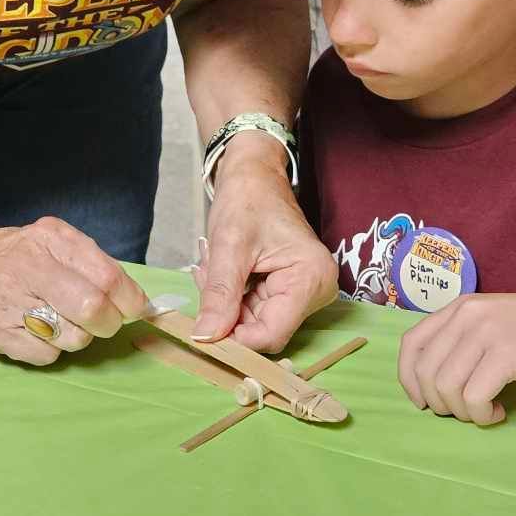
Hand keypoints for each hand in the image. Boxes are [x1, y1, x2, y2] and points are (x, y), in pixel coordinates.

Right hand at [0, 217, 147, 365]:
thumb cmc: (9, 256)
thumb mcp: (48, 242)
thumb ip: (88, 263)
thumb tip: (134, 299)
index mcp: (50, 239)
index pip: (109, 276)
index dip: (130, 300)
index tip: (134, 308)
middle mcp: (30, 266)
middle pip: (93, 309)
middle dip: (108, 323)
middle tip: (102, 322)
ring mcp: (10, 301)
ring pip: (73, 338)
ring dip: (76, 337)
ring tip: (57, 321)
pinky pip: (47, 355)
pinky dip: (50, 350)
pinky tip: (34, 331)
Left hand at [191, 141, 336, 351]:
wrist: (254, 175)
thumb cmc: (248, 197)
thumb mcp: (229, 245)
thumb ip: (219, 294)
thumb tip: (205, 336)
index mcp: (311, 278)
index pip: (271, 334)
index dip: (234, 339)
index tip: (200, 330)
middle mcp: (315, 291)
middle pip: (261, 331)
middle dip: (225, 314)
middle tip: (205, 276)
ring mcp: (301, 293)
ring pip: (251, 323)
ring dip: (223, 302)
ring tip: (212, 265)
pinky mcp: (286, 292)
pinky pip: (251, 311)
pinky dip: (228, 296)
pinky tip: (220, 270)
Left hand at [398, 292, 515, 425]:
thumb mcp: (497, 322)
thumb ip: (465, 339)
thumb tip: (433, 382)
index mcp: (461, 306)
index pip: (411, 345)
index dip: (409, 380)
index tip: (424, 402)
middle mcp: (467, 314)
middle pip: (425, 372)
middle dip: (439, 404)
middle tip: (465, 412)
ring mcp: (487, 331)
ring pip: (446, 388)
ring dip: (463, 412)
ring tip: (486, 411)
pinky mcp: (508, 353)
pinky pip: (474, 397)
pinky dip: (482, 415)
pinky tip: (499, 412)